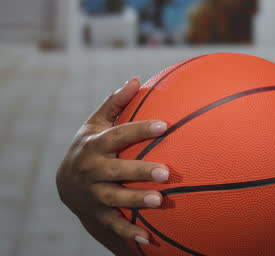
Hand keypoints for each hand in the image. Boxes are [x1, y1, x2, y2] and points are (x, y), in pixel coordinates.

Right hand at [56, 77, 169, 249]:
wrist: (66, 185)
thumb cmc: (91, 146)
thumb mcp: (96, 123)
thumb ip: (116, 102)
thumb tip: (137, 79)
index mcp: (94, 145)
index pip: (118, 135)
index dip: (140, 130)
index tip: (164, 125)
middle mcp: (91, 170)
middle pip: (115, 170)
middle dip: (140, 171)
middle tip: (166, 171)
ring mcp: (93, 194)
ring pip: (114, 198)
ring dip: (136, 200)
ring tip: (160, 201)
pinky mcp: (98, 213)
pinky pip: (114, 224)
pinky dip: (129, 232)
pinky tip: (149, 237)